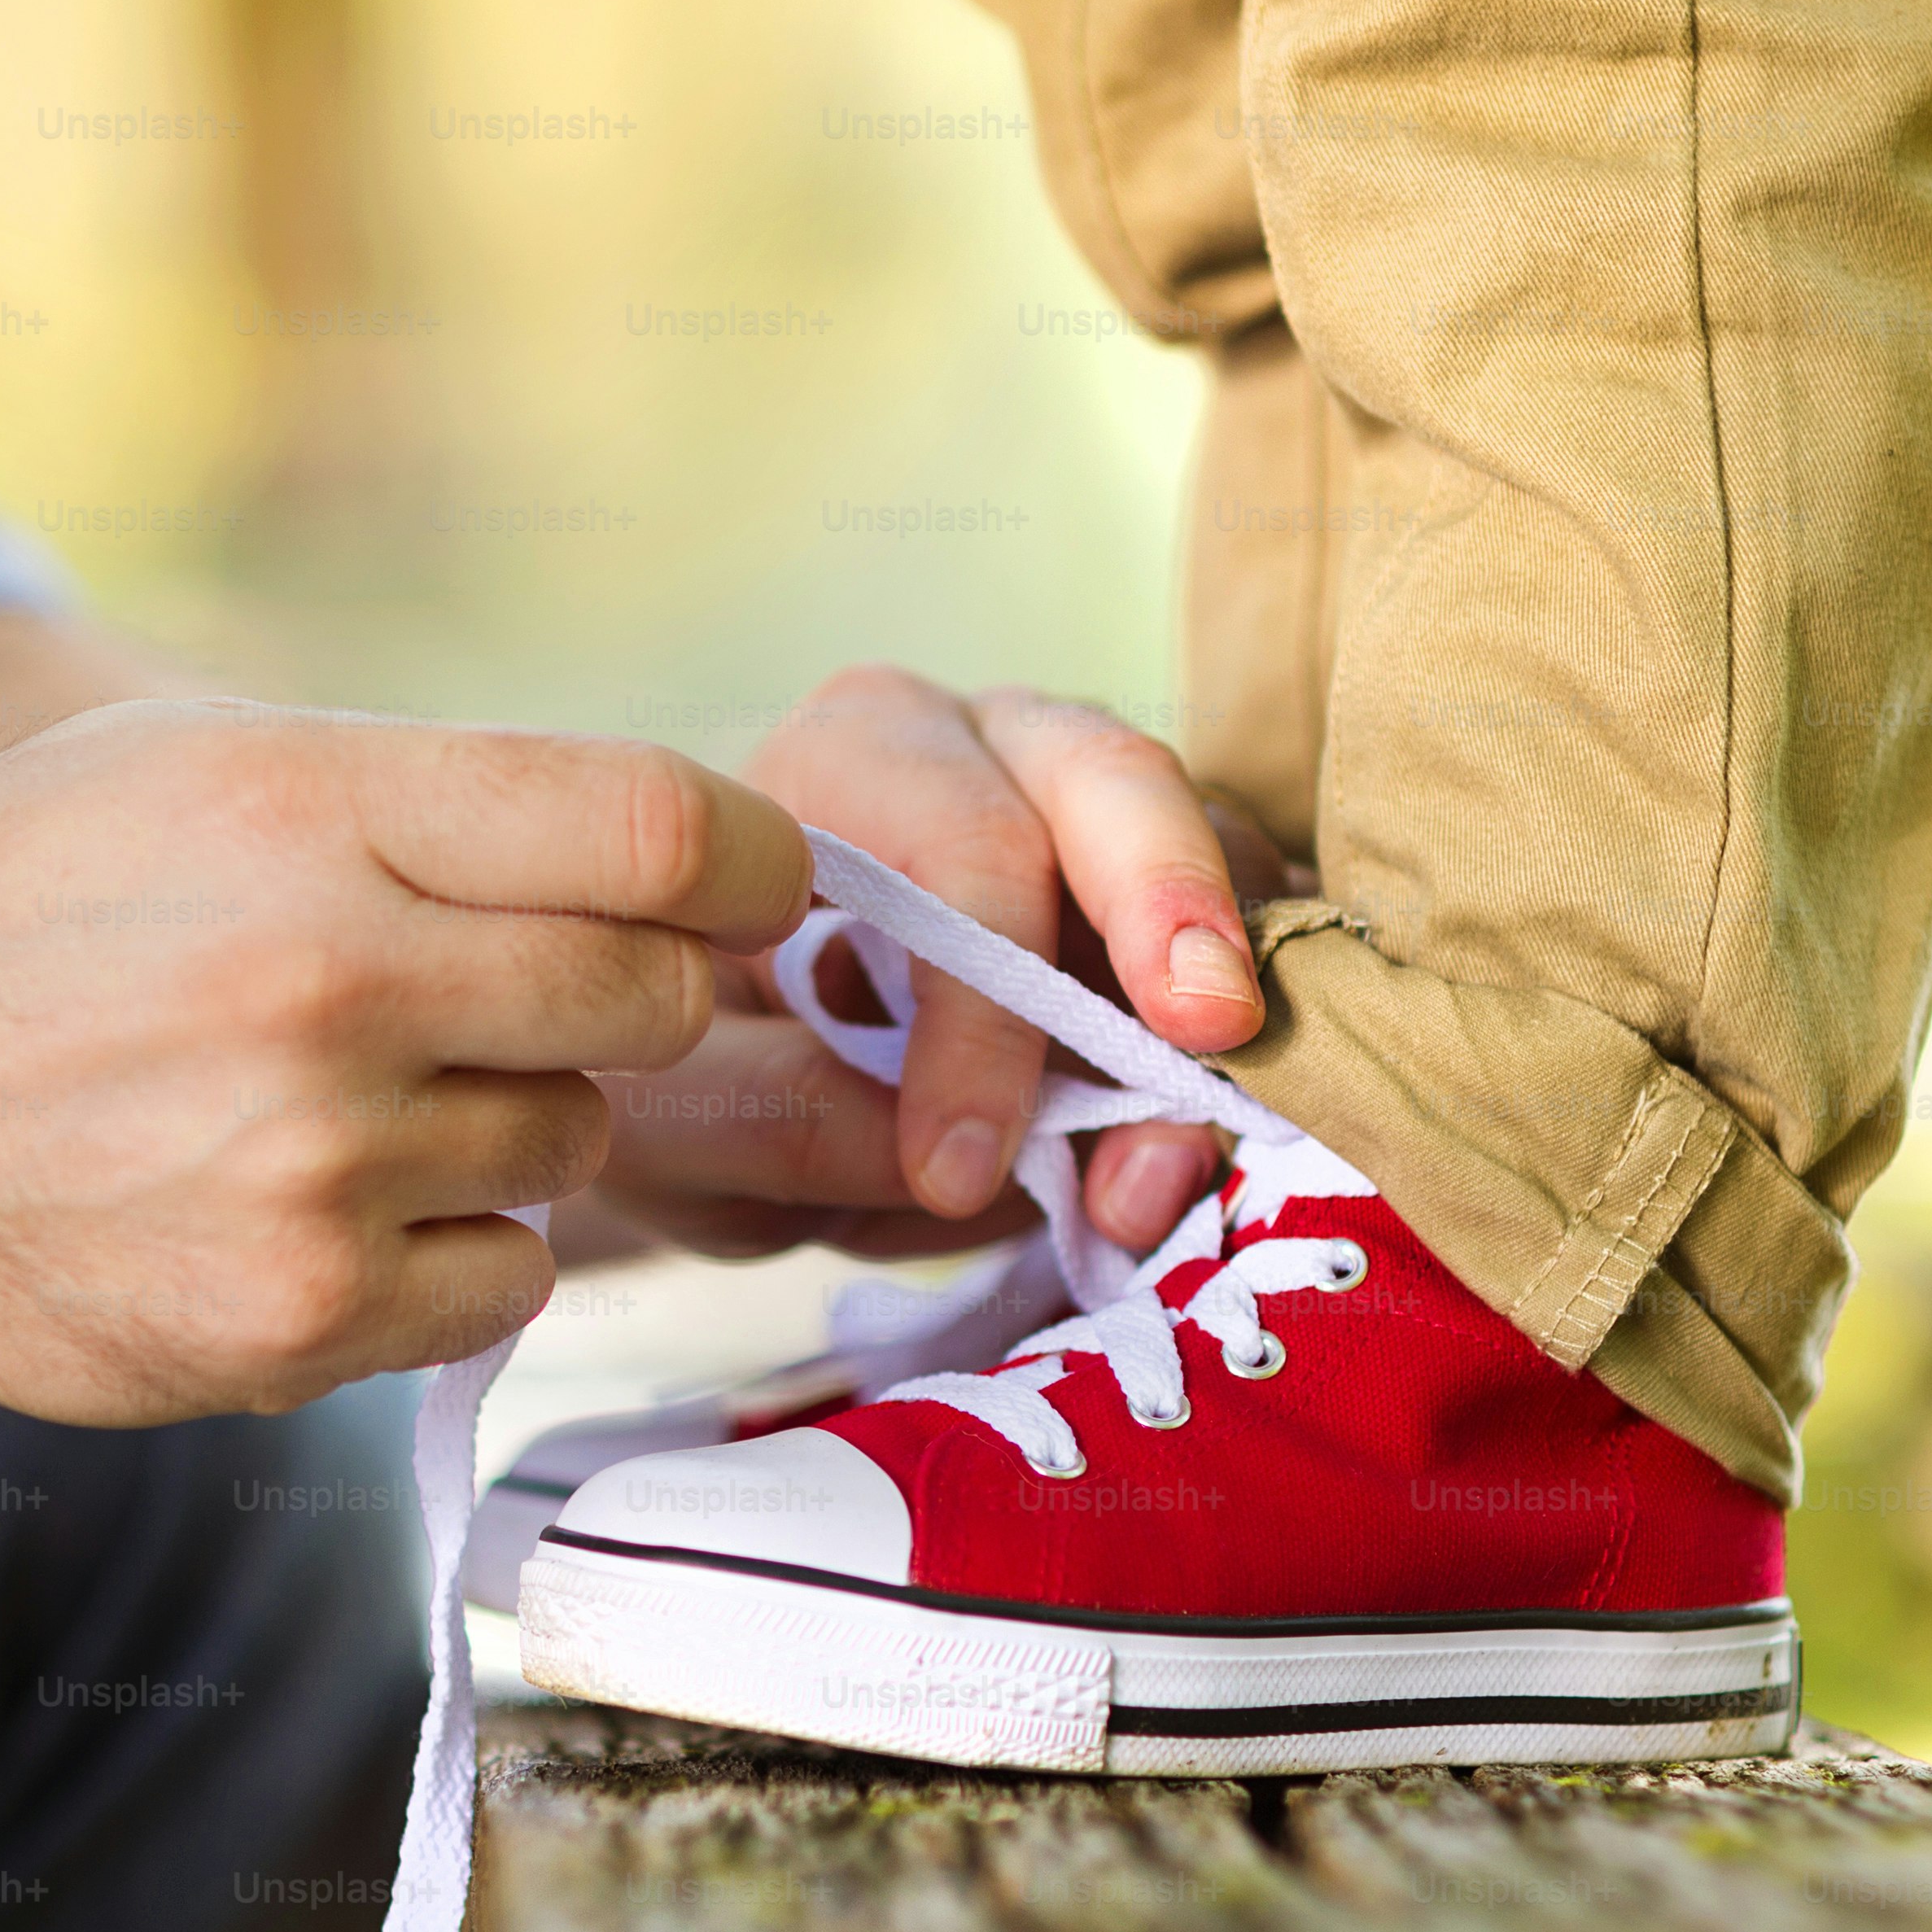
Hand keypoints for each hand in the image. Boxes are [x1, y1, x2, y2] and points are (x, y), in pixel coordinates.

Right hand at [0, 702, 806, 1420]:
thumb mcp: (182, 769)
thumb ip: (422, 799)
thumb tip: (673, 856)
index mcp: (305, 806)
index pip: (661, 829)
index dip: (752, 866)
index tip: (750, 890)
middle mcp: (326, 979)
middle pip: (654, 997)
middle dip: (618, 995)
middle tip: (500, 996)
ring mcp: (314, 1164)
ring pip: (577, 1143)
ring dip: (505, 1123)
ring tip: (335, 1098)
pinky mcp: (298, 1316)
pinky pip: (507, 1279)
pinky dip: (449, 1249)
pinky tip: (315, 1205)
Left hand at [588, 666, 1295, 1261]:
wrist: (729, 1070)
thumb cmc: (691, 1055)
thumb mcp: (673, 1109)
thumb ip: (775, 1117)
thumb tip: (959, 1164)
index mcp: (854, 755)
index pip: (956, 847)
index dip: (981, 1015)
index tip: (957, 1171)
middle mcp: (996, 748)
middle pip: (1116, 781)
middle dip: (1170, 907)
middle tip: (1205, 1039)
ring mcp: (1111, 822)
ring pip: (1215, 868)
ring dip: (1212, 1033)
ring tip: (1161, 1182)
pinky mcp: (1186, 908)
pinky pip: (1258, 951)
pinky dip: (1253, 1052)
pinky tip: (1211, 1151)